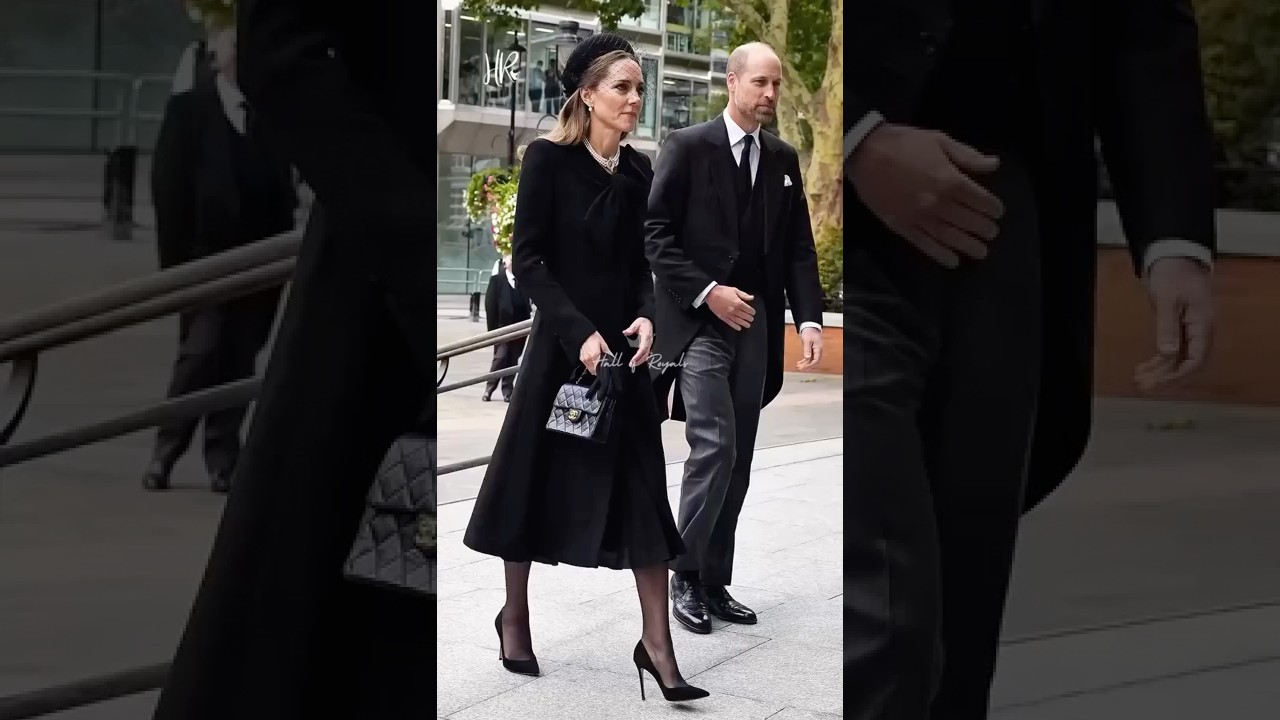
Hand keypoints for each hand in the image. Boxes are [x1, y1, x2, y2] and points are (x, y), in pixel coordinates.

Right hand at [579, 332, 611, 374]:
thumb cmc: (593, 336)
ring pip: (590, 369)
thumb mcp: (603, 343)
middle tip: (603, 366)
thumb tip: (612, 358)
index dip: (603, 370)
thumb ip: (608, 352)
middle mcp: (589, 359)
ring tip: (598, 362)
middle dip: (599, 370)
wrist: (584, 333)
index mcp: (595, 355)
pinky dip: (591, 365)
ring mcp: (584, 359)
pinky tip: (593, 360)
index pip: (599, 368)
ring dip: (594, 368)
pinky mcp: (581, 358)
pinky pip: (587, 365)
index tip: (606, 368)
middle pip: (594, 371)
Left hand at [624, 317, 653, 367]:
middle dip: (639, 361)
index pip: (643, 348)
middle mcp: (649, 342)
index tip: (633, 360)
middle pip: (645, 354)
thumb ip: (632, 328)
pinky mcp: (647, 346)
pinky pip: (645, 354)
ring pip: (646, 355)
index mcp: (647, 337)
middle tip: (631, 365)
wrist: (649, 321)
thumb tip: (625, 332)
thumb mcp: (638, 322)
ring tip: (633, 365)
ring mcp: (649, 345)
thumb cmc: (644, 322)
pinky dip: (641, 359)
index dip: (638, 355)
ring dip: (640, 361)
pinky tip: (636, 362)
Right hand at [706, 285, 755, 330]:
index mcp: (738, 302)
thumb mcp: (735, 290)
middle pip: (744, 316)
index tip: (753, 313)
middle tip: (751, 319)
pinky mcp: (723, 317)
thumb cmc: (723, 291)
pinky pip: (730, 323)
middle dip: (749, 318)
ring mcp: (728, 314)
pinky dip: (735, 326)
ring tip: (748, 325)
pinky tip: (739, 328)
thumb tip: (751, 298)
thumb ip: (744, 295)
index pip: (747, 309)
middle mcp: (734, 310)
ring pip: (738, 321)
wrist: (711, 294)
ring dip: (744, 323)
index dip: (751, 311)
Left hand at [797, 327, 822, 369]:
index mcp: (818, 348)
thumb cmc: (809, 332)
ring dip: (805, 364)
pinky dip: (805, 360)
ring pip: (811, 360)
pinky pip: (809, 357)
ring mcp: (815, 351)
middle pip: (814, 361)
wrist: (810, 328)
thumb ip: (807, 349)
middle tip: (800, 368)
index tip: (804, 367)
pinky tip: (800, 362)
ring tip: (799, 366)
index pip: (816, 359)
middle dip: (807, 365)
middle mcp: (818, 350)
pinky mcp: (812, 350)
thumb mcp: (807, 340)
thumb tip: (807, 357)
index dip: (810, 364)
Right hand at [850, 123, 1003, 267]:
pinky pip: (924, 244)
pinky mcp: (902, 226)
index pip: (980, 200)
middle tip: (992, 233)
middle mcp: (937, 203)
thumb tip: (994, 165)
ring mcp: (919, 217)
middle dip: (984, 228)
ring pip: (950, 237)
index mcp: (949, 180)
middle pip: (968, 221)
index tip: (997, 212)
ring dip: (968, 246)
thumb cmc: (904, 143)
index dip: (992, 208)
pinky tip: (953, 261)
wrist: (865, 152)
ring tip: (981, 252)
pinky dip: (940, 254)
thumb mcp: (939, 140)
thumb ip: (968, 156)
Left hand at [1135, 257, 1213, 390]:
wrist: (1177, 258)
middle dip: (1167, 377)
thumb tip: (1167, 352)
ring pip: (1179, 359)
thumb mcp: (1167, 299)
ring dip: (1161, 371)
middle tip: (1145, 386)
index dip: (1178, 375)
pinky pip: (1174, 351)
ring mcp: (1192, 331)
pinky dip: (1159, 361)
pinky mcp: (1182, 329)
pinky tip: (1145, 368)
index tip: (1159, 383)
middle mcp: (1201, 331)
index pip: (1195, 359)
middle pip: (1188, 363)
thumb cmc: (1175, 274)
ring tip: (1140, 380)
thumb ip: (1167, 326)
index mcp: (1203, 324)